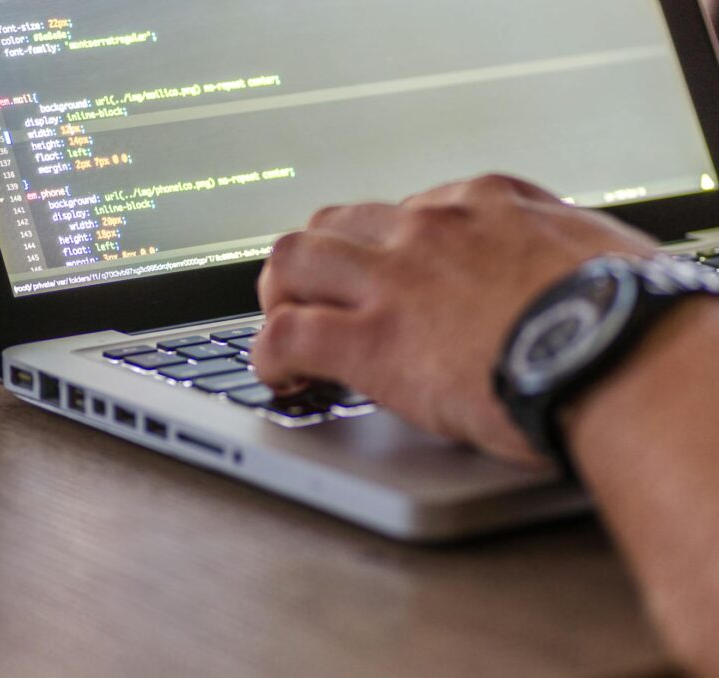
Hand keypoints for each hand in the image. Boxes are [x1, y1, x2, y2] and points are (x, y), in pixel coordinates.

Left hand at [253, 175, 655, 464]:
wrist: (623, 357)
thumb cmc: (629, 314)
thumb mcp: (599, 250)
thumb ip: (557, 249)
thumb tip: (560, 266)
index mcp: (483, 204)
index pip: (403, 212)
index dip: (383, 252)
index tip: (383, 281)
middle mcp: (428, 230)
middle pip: (334, 223)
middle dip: (315, 262)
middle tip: (314, 299)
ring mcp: (393, 281)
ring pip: (293, 261)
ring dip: (279, 297)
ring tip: (284, 331)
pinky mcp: (372, 341)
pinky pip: (286, 335)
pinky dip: (269, 356)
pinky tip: (281, 378)